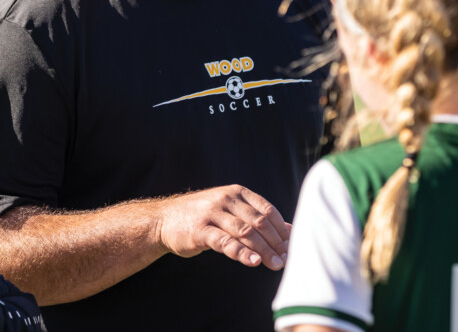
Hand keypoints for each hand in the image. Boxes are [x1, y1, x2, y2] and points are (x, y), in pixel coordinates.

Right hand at [156, 185, 289, 269]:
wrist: (164, 220)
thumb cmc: (203, 217)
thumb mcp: (230, 211)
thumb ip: (257, 218)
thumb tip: (289, 230)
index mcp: (237, 193)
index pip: (267, 210)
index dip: (282, 230)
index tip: (292, 247)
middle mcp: (226, 199)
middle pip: (259, 222)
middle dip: (276, 242)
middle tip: (287, 260)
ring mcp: (212, 214)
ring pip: (245, 232)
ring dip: (264, 250)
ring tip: (276, 265)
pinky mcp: (200, 231)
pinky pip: (225, 243)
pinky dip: (242, 253)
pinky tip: (253, 262)